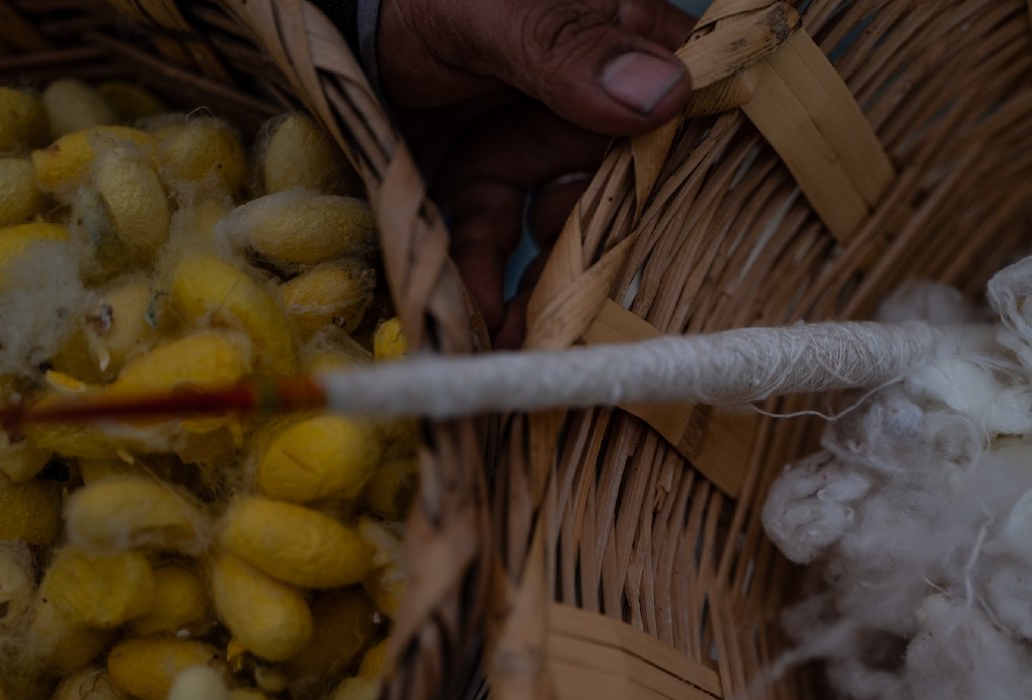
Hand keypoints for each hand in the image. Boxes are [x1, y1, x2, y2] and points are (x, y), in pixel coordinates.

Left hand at [377, 0, 694, 346]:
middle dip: (613, 261)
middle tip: (595, 321)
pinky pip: (500, 236)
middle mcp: (594, 100)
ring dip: (549, 287)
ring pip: (568, 229)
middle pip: (634, 192)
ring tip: (525, 334)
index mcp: (622, 41)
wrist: (332, 21)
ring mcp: (541, 142)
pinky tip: (479, 312)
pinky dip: (488, 278)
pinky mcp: (489, 177)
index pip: (693, 111)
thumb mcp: (492, 11)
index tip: (688, 252)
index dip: (698, 182)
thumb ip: (568, 49)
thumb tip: (663, 96)